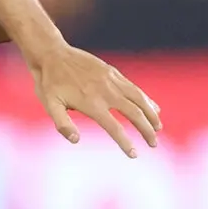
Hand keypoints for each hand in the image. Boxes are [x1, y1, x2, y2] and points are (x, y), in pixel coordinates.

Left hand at [32, 43, 162, 157]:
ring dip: (152, 114)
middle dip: (146, 130)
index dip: (126, 143)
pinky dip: (146, 99)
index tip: (134, 155)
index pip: (114, 128)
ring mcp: (111, 80)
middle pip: (134, 114)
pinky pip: (134, 88)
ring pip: (139, 99)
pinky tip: (153, 107)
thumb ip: (62, 124)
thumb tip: (76, 140)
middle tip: (153, 144)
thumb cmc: (49, 83)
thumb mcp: (50, 105)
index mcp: (92, 104)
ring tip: (158, 128)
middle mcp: (106, 92)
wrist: (52, 54)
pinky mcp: (113, 72)